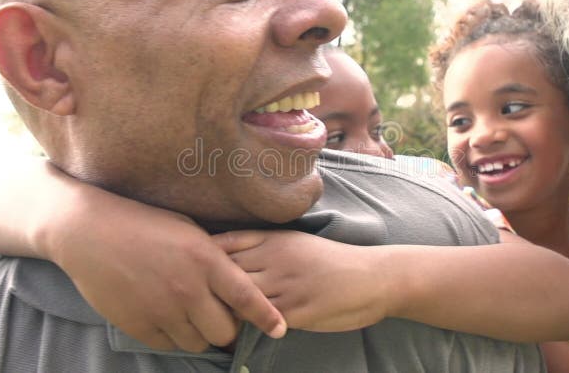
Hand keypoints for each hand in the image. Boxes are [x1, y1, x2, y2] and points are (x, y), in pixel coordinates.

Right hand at [48, 200, 285, 351]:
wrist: (89, 231)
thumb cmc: (143, 223)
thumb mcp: (188, 230)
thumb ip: (213, 257)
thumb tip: (235, 280)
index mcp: (205, 260)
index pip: (247, 297)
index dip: (267, 317)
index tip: (279, 329)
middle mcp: (188, 288)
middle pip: (225, 331)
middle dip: (228, 329)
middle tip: (221, 320)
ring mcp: (161, 309)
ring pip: (197, 342)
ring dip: (200, 335)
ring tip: (191, 318)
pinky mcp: (137, 324)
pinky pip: (167, 344)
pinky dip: (172, 337)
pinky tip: (166, 318)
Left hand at [213, 230, 388, 331]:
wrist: (374, 276)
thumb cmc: (333, 261)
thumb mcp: (298, 243)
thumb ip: (265, 247)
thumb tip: (228, 258)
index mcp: (276, 239)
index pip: (226, 243)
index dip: (205, 255)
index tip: (195, 264)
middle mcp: (276, 258)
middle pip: (224, 270)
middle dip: (208, 284)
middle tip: (196, 296)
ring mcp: (285, 285)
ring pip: (237, 298)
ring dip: (225, 309)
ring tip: (214, 317)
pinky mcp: (295, 310)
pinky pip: (259, 319)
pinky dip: (248, 324)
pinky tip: (242, 329)